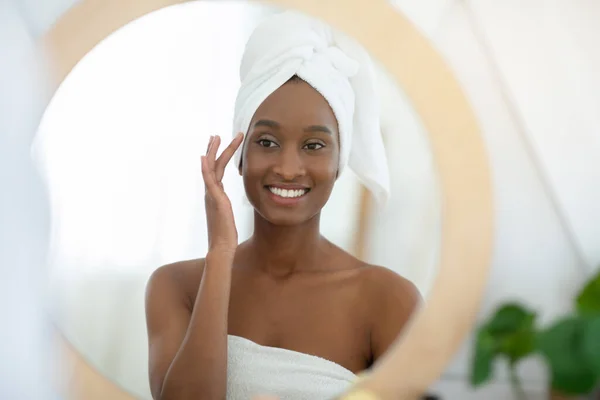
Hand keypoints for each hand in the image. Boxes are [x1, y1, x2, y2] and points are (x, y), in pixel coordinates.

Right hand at [201, 133, 243, 254]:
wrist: (222, 247)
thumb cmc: (226, 235)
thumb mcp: (226, 216)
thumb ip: (224, 207)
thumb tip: (225, 205)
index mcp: (215, 195)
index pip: (216, 171)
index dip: (218, 157)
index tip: (220, 144)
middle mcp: (211, 193)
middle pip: (212, 166)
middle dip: (215, 149)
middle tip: (216, 134)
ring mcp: (212, 196)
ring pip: (212, 168)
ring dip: (214, 151)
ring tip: (216, 137)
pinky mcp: (215, 200)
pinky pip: (209, 181)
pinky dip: (206, 168)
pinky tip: (205, 157)